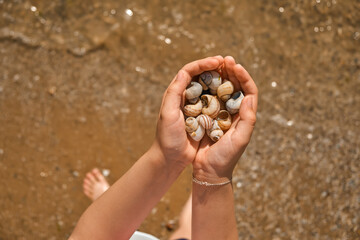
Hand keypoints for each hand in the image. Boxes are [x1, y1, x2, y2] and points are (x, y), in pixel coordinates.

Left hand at [154, 56, 223, 168]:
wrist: (171, 158)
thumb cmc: (167, 137)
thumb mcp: (168, 114)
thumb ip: (174, 92)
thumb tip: (184, 71)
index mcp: (176, 93)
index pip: (190, 71)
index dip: (204, 63)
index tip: (218, 61)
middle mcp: (186, 96)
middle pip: (202, 75)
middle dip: (216, 67)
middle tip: (230, 62)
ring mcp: (196, 106)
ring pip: (210, 86)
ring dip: (222, 78)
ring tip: (234, 73)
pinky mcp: (204, 116)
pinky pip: (215, 101)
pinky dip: (224, 94)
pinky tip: (233, 92)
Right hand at [193, 56, 257, 181]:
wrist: (208, 171)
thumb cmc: (226, 157)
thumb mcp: (240, 140)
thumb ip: (248, 120)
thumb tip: (250, 97)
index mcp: (245, 116)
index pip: (249, 90)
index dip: (243, 76)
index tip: (235, 65)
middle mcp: (234, 112)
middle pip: (236, 86)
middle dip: (231, 71)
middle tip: (224, 59)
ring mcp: (221, 113)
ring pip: (222, 89)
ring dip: (220, 76)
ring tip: (214, 64)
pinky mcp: (208, 117)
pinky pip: (208, 97)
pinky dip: (206, 87)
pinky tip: (201, 79)